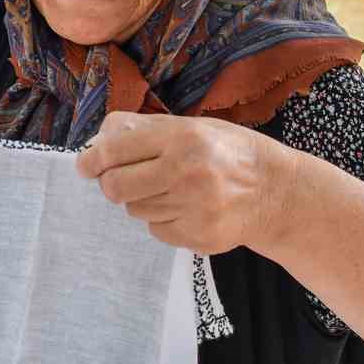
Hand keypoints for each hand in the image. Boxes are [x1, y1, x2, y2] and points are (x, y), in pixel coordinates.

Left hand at [75, 111, 295, 255]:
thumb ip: (148, 129)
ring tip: (169, 189)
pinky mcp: (198, 237)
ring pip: (135, 210)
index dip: (92, 159)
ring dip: (142, 200)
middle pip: (116, 187)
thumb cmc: (231, 153)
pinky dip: (162, 219)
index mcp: (184, 138)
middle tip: (120, 180)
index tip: (84, 165)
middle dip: (111, 183)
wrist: (279, 193)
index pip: (117, 151)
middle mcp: (187, 173)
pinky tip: (186, 208)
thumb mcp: (196, 126)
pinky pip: (156, 229)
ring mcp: (194, 209)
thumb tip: (101, 138)